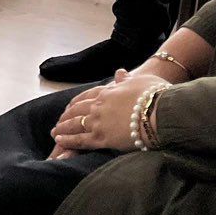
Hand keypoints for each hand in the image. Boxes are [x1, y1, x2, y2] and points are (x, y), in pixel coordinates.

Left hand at [47, 73, 166, 157]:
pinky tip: (59, 142)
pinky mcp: (103, 138)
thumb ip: (127, 79)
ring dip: (63, 128)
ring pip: (75, 125)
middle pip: (77, 110)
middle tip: (58, 122)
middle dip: (66, 116)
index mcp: (108, 92)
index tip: (70, 106)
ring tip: (55, 132)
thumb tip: (120, 72)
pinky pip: (81, 140)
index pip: (87, 96)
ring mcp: (99, 122)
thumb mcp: (141, 81)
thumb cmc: (156, 94)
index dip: (77, 102)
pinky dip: (68, 141)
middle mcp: (99, 106)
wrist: (160, 111)